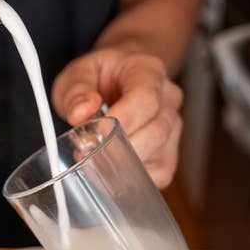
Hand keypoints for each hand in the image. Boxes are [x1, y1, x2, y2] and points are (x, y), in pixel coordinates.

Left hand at [52, 47, 182, 188]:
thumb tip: (79, 114)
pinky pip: (160, 173)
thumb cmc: (99, 76)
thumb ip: (76, 91)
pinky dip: (135, 178)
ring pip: (159, 156)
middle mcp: (168, 98)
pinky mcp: (169, 151)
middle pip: (157, 131)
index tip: (95, 133)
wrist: (116, 78)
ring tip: (95, 158)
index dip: (123, 120)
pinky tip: (113, 169)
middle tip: (87, 151)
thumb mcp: (78, 73)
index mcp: (148, 71)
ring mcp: (173, 126)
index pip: (146, 99)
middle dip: (120, 148)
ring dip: (125, 165)